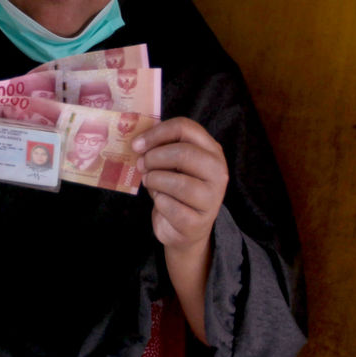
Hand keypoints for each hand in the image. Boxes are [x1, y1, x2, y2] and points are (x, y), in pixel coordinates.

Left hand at [132, 117, 227, 252]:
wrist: (186, 228)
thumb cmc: (176, 189)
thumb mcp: (172, 164)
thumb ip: (161, 149)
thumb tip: (139, 143)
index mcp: (211, 151)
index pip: (185, 127)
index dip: (157, 133)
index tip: (137, 144)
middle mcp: (218, 172)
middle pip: (183, 153)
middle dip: (154, 158)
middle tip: (141, 165)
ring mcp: (211, 199)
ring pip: (177, 182)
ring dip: (154, 180)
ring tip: (149, 182)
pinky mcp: (198, 222)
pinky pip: (169, 205)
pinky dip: (157, 202)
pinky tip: (160, 202)